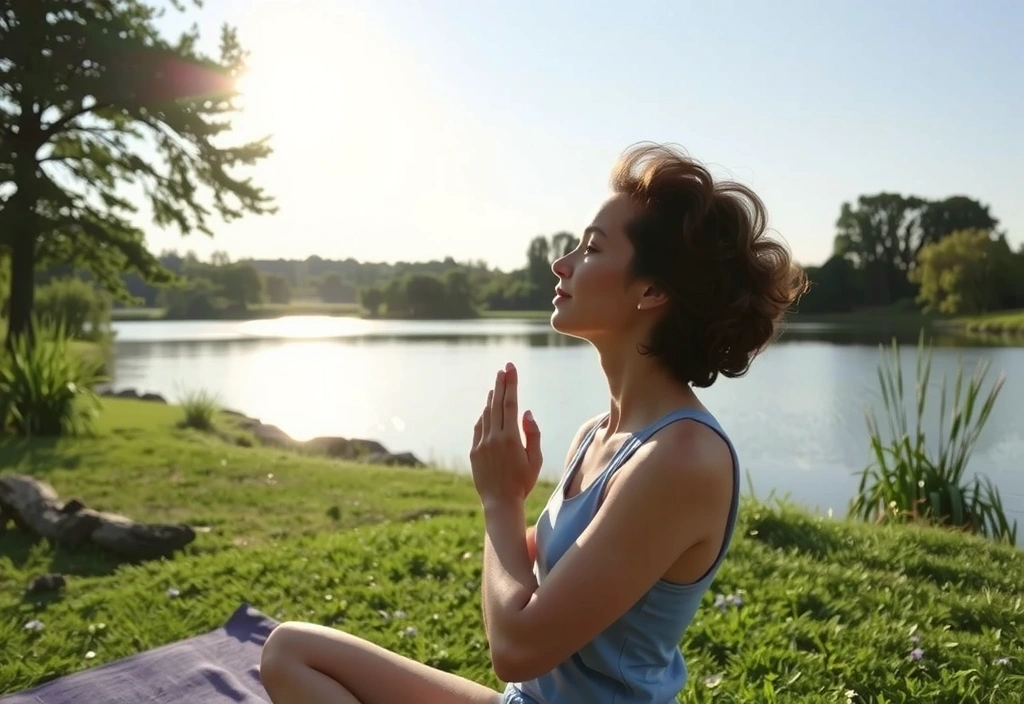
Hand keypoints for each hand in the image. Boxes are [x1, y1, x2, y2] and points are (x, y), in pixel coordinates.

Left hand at [470, 362, 542, 505]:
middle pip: (497, 404)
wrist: (500, 502)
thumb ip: (532, 434)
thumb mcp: (535, 460)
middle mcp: (494, 437)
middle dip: (501, 384)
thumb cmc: (522, 482)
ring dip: (492, 398)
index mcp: (511, 438)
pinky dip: (484, 416)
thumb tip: (526, 412)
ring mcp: (481, 444)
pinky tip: (488, 409)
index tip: (511, 369)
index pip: (510, 404)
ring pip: (487, 415)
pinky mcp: (474, 451)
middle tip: (503, 369)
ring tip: (496, 386)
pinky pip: (479, 428)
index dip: (511, 384)